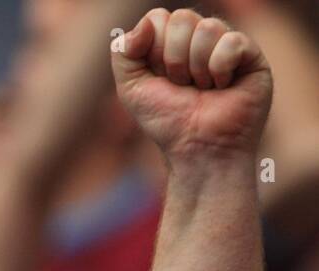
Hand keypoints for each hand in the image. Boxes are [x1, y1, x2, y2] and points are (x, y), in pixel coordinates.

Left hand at [112, 8, 271, 163]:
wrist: (195, 148)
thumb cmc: (166, 120)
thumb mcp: (130, 88)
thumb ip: (123, 53)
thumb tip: (146, 23)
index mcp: (170, 40)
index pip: (158, 17)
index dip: (153, 50)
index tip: (159, 77)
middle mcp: (199, 37)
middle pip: (181, 18)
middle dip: (174, 61)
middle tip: (182, 85)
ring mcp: (226, 43)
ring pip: (207, 28)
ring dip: (196, 68)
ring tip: (203, 88)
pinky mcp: (251, 54)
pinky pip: (231, 42)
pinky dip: (220, 70)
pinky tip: (223, 87)